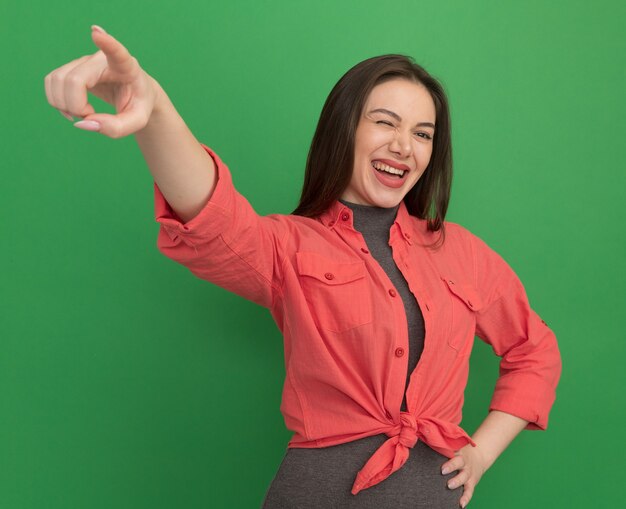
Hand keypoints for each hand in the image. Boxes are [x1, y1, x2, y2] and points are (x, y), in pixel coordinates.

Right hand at [44, 25, 158, 137]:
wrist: (135, 95)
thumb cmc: (137, 105)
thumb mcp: (136, 122)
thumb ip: (115, 127)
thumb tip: (82, 123)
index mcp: (126, 67)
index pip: (116, 52)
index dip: (106, 43)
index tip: (96, 33)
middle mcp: (101, 59)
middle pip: (74, 80)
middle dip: (76, 106)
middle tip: (91, 117)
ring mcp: (83, 62)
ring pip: (57, 80)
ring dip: (64, 105)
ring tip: (85, 114)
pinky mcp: (71, 68)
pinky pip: (51, 82)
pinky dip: (57, 101)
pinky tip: (74, 110)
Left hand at [441, 443, 487, 507]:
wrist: (480, 456)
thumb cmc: (460, 452)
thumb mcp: (454, 447)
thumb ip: (443, 447)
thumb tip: (424, 441)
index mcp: (458, 452)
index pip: (452, 451)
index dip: (447, 453)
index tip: (440, 457)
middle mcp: (464, 462)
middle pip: (459, 463)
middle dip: (451, 466)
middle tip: (442, 470)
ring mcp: (468, 473)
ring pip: (464, 477)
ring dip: (457, 482)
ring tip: (449, 485)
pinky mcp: (472, 482)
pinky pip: (469, 491)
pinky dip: (466, 498)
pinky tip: (461, 505)